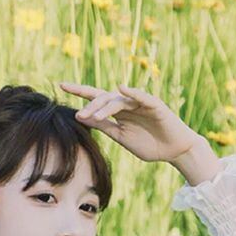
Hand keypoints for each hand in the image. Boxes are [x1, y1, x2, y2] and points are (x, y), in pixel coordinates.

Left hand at [59, 81, 202, 164]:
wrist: (174, 151)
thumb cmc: (149, 144)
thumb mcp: (121, 136)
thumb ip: (104, 126)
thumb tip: (82, 117)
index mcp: (118, 112)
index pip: (96, 98)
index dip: (79, 91)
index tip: (61, 85)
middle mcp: (127, 104)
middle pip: (104, 98)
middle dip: (90, 105)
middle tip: (79, 115)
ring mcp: (141, 103)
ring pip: (118, 100)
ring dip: (105, 107)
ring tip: (94, 115)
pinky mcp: (155, 105)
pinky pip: (141, 97)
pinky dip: (132, 93)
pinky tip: (121, 89)